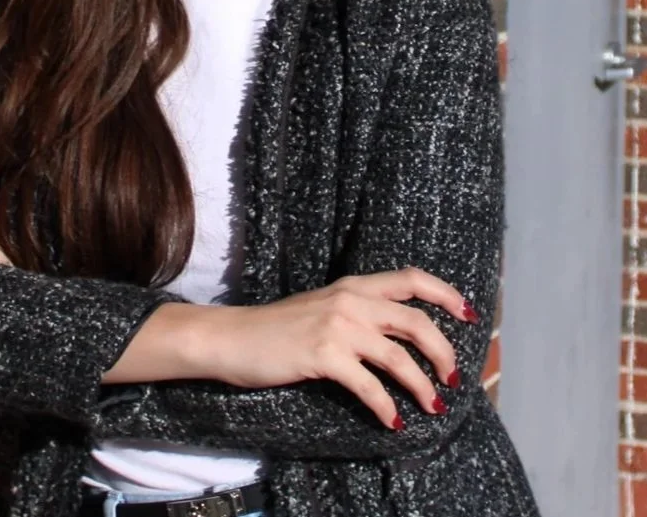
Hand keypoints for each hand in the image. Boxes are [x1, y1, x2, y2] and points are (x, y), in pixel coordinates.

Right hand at [199, 267, 474, 428]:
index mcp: (353, 285)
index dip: (445, 294)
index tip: (469, 315)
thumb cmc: (277, 328)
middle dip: (443, 351)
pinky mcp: (323, 355)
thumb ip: (357, 314)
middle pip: (415, 320)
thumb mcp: (322, 308)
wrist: (234, 336)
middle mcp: (350, 300)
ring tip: (434, 406)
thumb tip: (397, 341)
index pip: (410, 278)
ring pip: (399, 356)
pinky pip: (369, 385)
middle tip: (453, 378)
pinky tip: (393, 423)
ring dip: (423, 386)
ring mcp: (337, 326)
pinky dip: (386, 407)